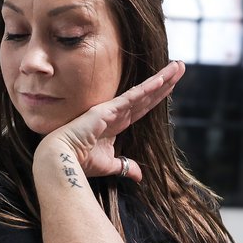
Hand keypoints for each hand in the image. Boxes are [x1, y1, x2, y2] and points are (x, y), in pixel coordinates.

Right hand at [44, 60, 184, 182]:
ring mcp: (113, 109)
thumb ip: (124, 166)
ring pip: (144, 92)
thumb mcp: (109, 165)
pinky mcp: (109, 110)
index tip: (171, 85)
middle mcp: (117, 113)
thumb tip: (139, 176)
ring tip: (179, 66)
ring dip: (163, 79)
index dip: (157, 96)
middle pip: (147, 95)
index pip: (143, 107)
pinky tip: (162, 79)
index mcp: (116, 124)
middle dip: (165, 80)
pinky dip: (148, 88)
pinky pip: (133, 97)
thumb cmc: (80, 161)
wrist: (61, 159)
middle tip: (180, 66)